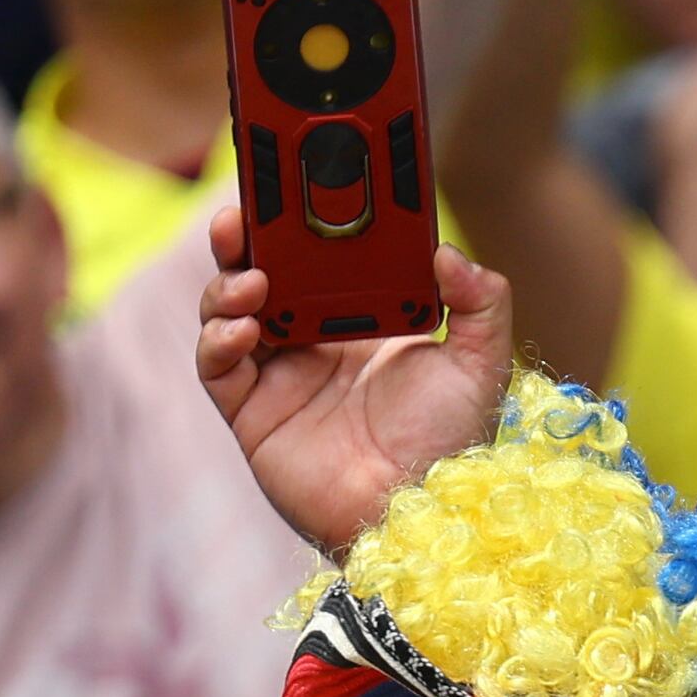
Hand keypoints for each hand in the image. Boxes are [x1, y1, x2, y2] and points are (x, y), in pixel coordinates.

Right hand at [200, 200, 519, 554]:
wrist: (415, 520)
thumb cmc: (448, 449)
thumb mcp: (480, 367)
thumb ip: (480, 304)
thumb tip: (449, 253)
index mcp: (360, 319)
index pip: (320, 253)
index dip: (302, 215)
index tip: (296, 176)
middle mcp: (313, 339)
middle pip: (263, 267)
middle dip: (249, 234)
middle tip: (247, 206)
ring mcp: (277, 374)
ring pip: (229, 306)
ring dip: (230, 282)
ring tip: (253, 279)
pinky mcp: (250, 412)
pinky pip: (216, 364)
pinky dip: (219, 338)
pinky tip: (244, 328)